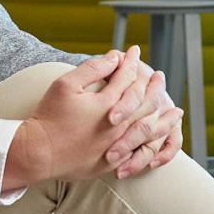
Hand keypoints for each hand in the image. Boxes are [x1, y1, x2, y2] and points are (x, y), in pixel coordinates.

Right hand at [3, 48, 182, 188]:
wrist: (38, 153)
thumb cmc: (49, 117)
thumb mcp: (65, 85)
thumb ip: (92, 69)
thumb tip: (114, 58)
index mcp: (107, 103)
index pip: (126, 77)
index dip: (131, 62)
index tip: (133, 51)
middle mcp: (117, 124)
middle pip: (144, 101)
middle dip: (154, 86)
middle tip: (159, 76)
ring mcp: (116, 145)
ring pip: (149, 129)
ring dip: (163, 118)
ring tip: (175, 111)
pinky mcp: (111, 162)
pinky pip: (140, 152)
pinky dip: (153, 144)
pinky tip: (157, 140)